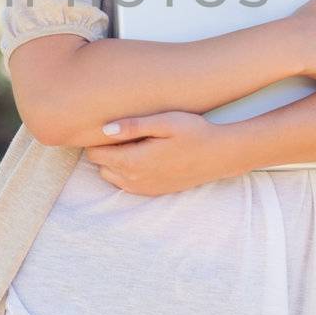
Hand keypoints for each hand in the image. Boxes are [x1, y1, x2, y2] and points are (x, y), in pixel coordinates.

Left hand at [82, 110, 241, 195]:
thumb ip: (133, 126)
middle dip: (104, 150)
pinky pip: (127, 185)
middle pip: (100, 166)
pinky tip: (142, 155)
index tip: (108, 124)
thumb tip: (104, 130)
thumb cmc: (193, 132)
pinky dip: (126, 172)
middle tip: (122, 131)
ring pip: (112, 177)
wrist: (220, 154)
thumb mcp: (164, 122)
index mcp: (134, 162)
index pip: (95, 154)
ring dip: (115, 162)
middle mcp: (135, 180)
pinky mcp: (154, 192)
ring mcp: (145, 189)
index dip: (97, 138)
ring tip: (132, 142)